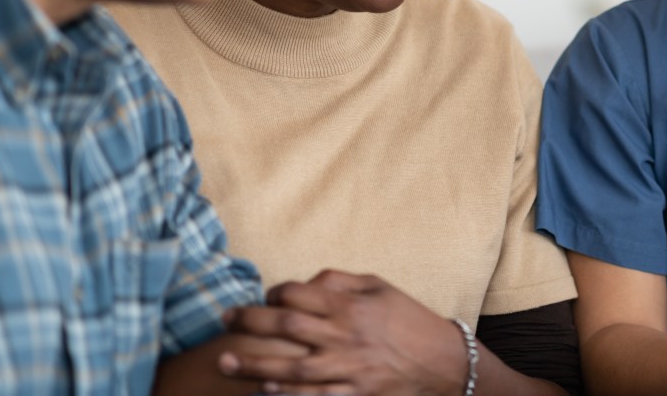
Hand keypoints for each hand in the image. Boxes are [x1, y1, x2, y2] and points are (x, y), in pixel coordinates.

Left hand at [218, 269, 469, 395]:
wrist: (443, 362)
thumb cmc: (410, 320)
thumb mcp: (380, 287)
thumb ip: (341, 281)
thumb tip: (307, 281)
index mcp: (351, 306)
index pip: (301, 294)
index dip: (276, 292)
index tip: (266, 296)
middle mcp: (345, 336)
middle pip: (287, 328)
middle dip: (250, 323)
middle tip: (224, 319)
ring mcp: (348, 369)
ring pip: (293, 368)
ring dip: (255, 365)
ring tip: (225, 362)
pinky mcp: (354, 395)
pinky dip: (289, 395)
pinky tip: (265, 391)